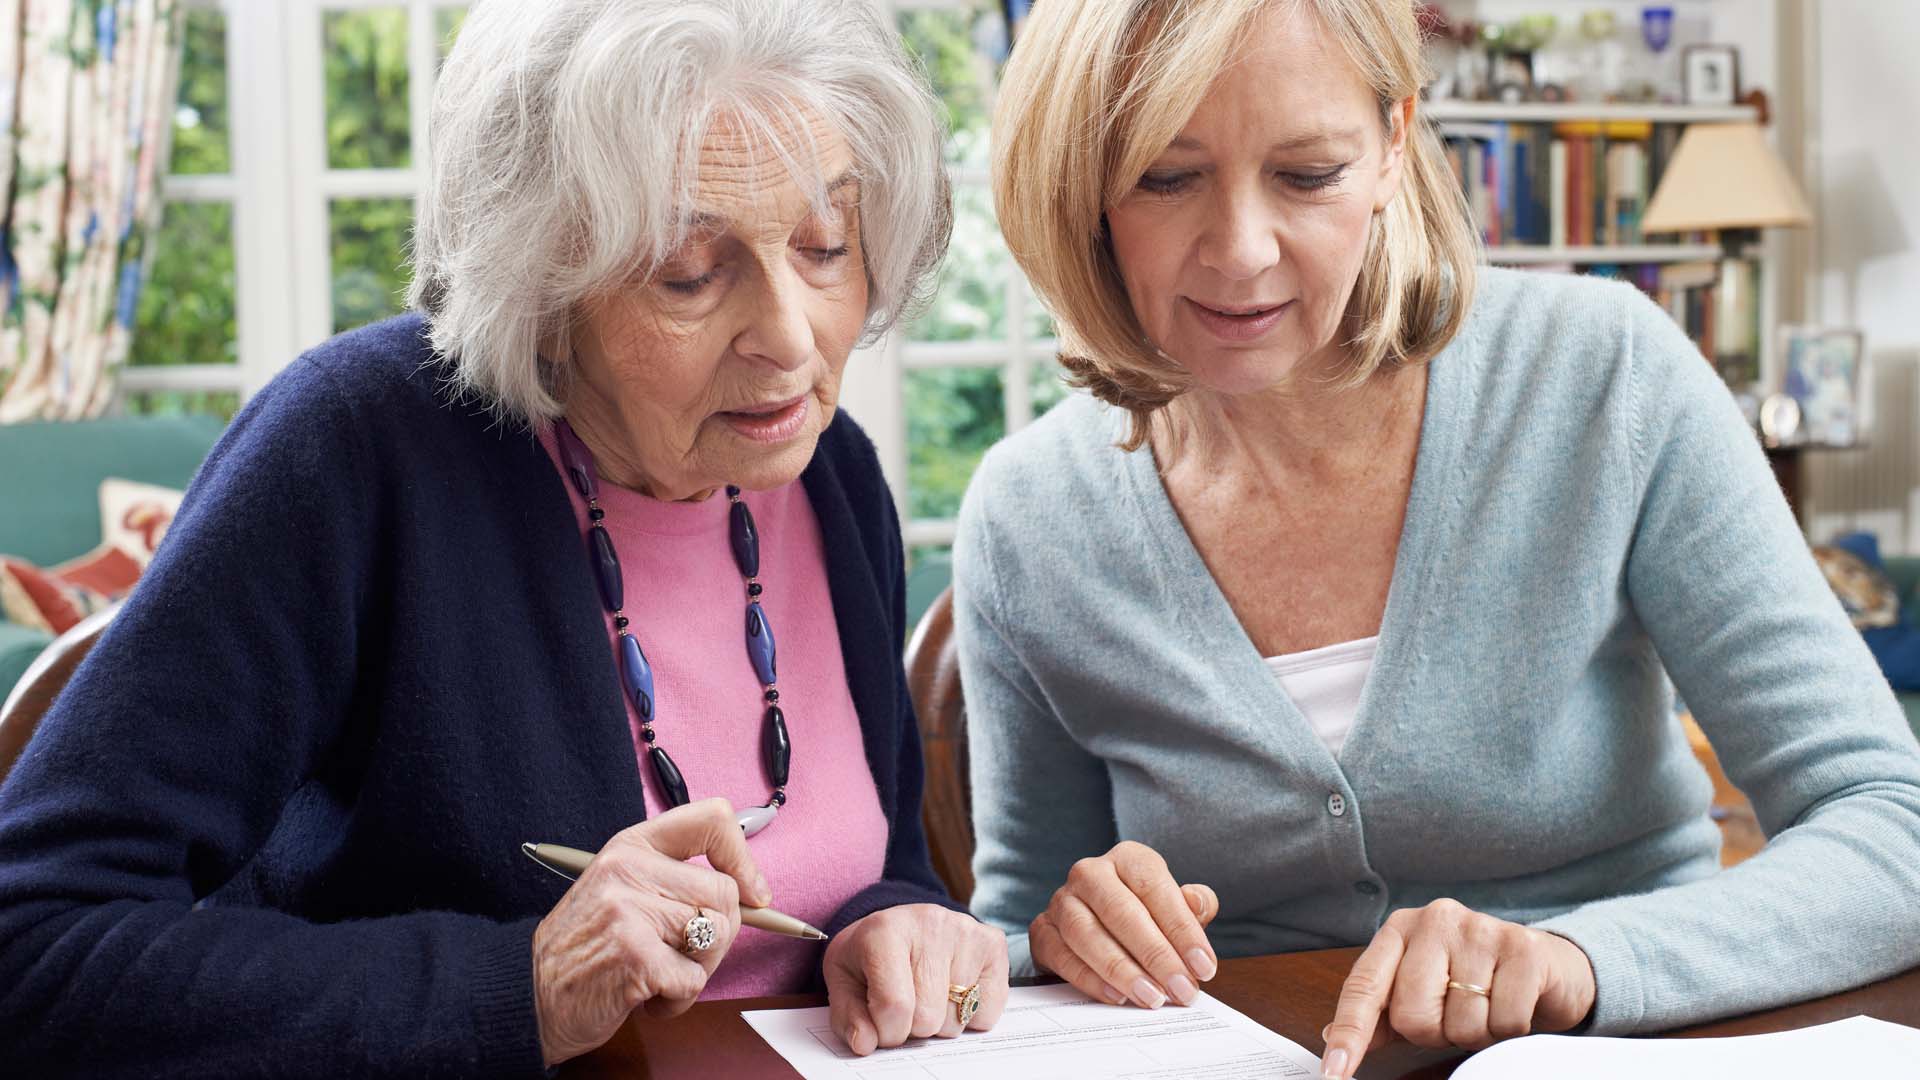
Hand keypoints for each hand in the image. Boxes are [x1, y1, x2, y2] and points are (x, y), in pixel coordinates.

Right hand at [530, 799, 770, 1066]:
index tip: (752, 891)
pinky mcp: (635, 956)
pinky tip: (645, 996)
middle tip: (682, 955)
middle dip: (718, 936)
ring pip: (716, 936)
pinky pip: (693, 980)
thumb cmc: (584, 948)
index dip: (742, 857)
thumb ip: (674, 880)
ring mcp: (630, 910)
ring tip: (659, 975)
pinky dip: (677, 1001)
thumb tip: (751, 890)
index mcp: (631, 846)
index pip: (711, 819)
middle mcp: (630, 869)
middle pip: (724, 893)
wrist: (526, 995)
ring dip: (697, 971)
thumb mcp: (620, 890)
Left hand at [823, 904, 1008, 1054]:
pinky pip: (987, 1011)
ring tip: (927, 994)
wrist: (898, 925)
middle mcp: (930, 923)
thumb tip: (865, 1043)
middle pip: (928, 1017)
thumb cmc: (869, 956)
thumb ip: (848, 1017)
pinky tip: (953, 990)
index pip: (894, 1006)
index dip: (886, 1032)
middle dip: (913, 1026)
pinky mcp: (992, 944)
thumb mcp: (843, 981)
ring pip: (958, 1018)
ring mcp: (965, 931)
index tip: (881, 1024)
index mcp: (884, 931)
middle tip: (905, 1004)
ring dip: (940, 1021)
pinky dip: (969, 1015)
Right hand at [1028, 840, 1219, 1008]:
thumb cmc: (1144, 913)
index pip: (1154, 887)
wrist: (1095, 922)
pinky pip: (1062, 956)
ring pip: (1086, 934)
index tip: (1204, 967)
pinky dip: (1090, 979)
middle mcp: (1089, 873)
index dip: (1182, 929)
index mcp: (1127, 858)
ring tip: (1152, 997)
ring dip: (1122, 970)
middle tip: (1180, 989)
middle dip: (1155, 955)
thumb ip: (1194, 904)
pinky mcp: (1043, 931)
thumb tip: (1199, 902)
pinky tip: (1118, 996)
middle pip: (1120, 911)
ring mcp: (1061, 901)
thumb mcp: (1174, 904)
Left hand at [1319, 898, 1595, 1079]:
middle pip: (1413, 1014)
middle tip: (1456, 1015)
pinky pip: (1504, 1021)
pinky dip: (1510, 1029)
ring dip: (1477, 1032)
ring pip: (1461, 1023)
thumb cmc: (1475, 980)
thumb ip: (1381, 1013)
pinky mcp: (1522, 947)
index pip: (1364, 987)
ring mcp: (1479, 929)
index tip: (1335, 1072)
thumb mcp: (1423, 990)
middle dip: (1436, 1032)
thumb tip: (1331, 1036)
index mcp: (1400, 929)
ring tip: (1488, 1007)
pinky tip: (1513, 1004)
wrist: (1547, 966)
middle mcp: (1435, 919)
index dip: (1350, 1034)